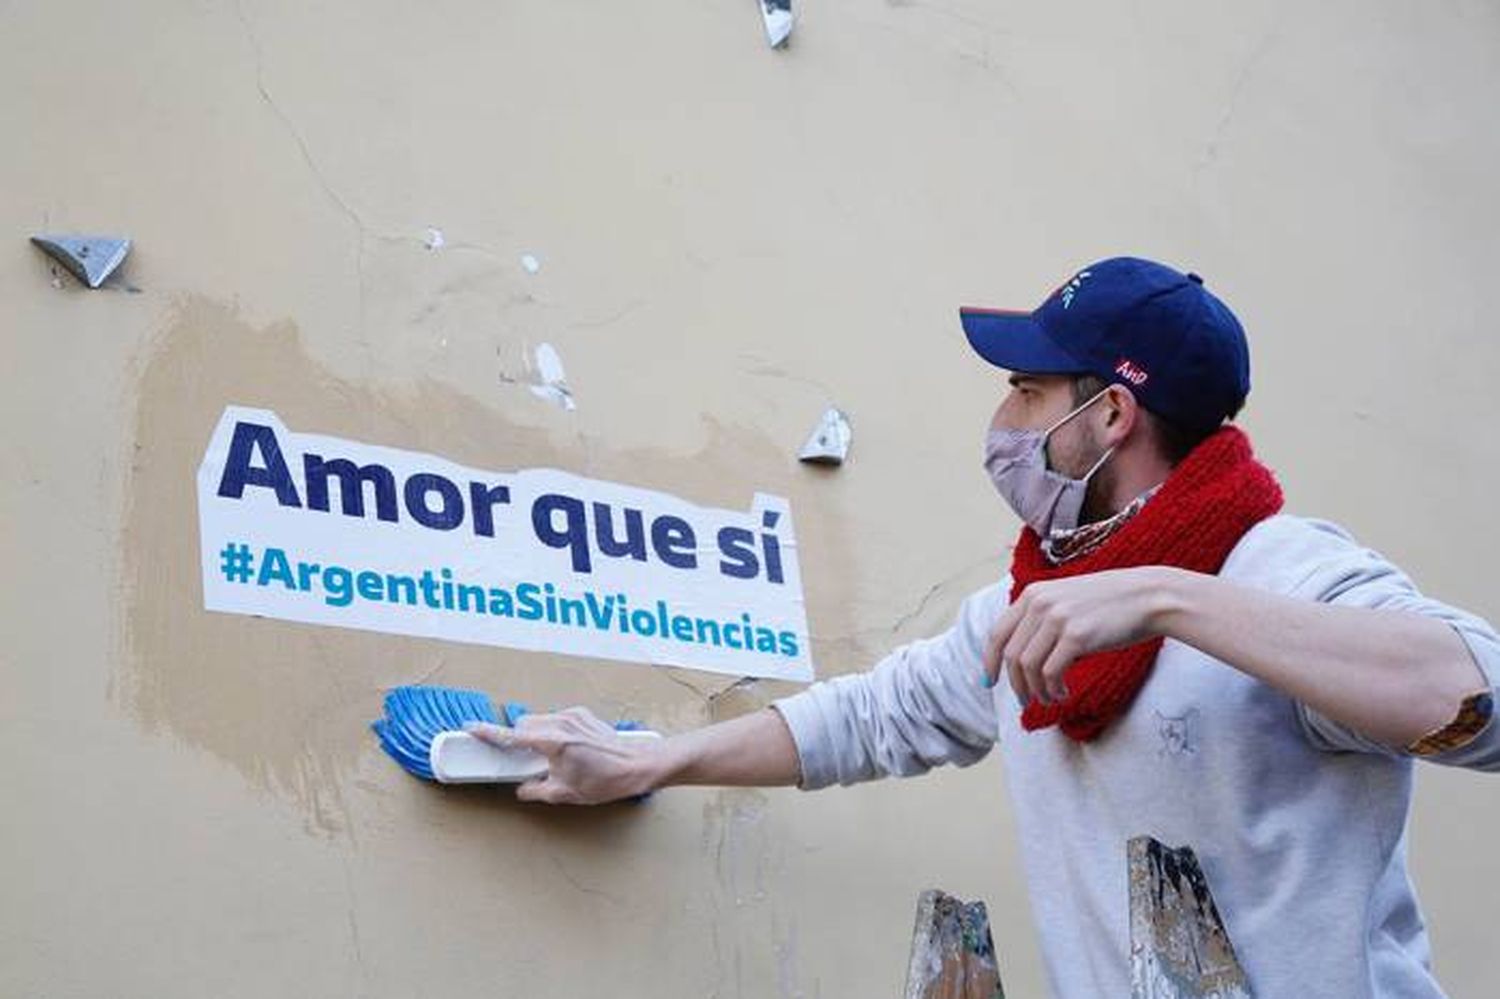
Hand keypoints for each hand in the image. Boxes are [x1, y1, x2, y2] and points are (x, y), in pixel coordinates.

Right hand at [466, 706, 660, 804]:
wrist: (637, 765)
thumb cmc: (605, 780)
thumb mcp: (564, 793)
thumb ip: (535, 790)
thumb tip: (522, 790)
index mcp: (552, 742)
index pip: (512, 735)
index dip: (488, 733)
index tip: (470, 728)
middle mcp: (561, 723)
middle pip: (524, 724)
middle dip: (519, 740)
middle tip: (526, 760)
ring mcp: (573, 716)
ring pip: (539, 720)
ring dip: (537, 735)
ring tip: (553, 757)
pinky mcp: (582, 714)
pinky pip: (557, 719)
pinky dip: (554, 732)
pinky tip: (569, 749)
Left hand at [983, 567, 1182, 705]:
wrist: (1148, 597)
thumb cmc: (1109, 604)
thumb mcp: (1066, 600)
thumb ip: (1042, 619)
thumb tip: (1022, 658)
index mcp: (1033, 594)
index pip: (997, 633)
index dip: (989, 660)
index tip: (989, 681)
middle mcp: (1040, 603)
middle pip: (1011, 655)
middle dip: (1015, 684)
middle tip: (1025, 702)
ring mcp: (1057, 618)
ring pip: (1028, 667)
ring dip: (1035, 690)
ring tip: (1050, 699)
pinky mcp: (1077, 636)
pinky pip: (1050, 673)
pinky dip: (1052, 689)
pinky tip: (1063, 694)